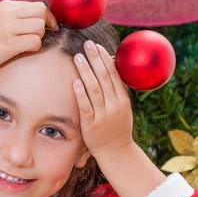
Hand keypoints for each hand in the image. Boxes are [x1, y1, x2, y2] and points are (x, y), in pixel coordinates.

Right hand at [0, 0, 58, 72]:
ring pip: (39, 27)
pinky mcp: (10, 44)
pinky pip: (35, 42)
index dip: (46, 16)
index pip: (36, 5)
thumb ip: (15, 14)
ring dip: (39, 36)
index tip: (48, 26)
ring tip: (28, 42)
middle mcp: (8, 14)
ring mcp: (8, 29)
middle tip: (40, 34)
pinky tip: (25, 49)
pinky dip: (34, 47)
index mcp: (6, 6)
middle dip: (46, 23)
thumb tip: (39, 16)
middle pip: (41, 11)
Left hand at [73, 40, 132, 158]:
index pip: (114, 74)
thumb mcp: (123, 109)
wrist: (117, 152)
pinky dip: (80, 94)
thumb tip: (110, 69)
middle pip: (104, 78)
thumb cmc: (118, 128)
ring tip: (78, 57)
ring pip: (94, 89)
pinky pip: (85, 107)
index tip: (97, 46)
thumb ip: (117, 91)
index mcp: (123, 100)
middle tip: (87, 44)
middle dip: (95, 59)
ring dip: (86, 71)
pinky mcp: (91, 125)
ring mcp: (102, 116)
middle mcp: (114, 106)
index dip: (105, 59)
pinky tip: (75, 82)